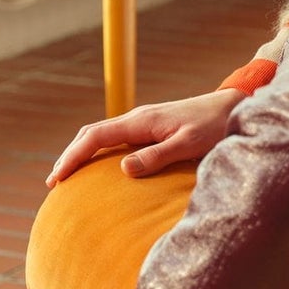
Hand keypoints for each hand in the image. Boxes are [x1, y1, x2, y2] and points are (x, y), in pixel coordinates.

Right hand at [46, 89, 244, 186]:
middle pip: (92, 135)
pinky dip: (101, 152)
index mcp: (140, 121)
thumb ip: (158, 156)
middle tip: (54, 182)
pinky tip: (103, 168)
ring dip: (83, 153)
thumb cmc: (215, 126)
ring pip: (103, 135)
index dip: (73, 158)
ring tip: (70, 176)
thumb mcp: (189, 144)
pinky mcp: (153, 128)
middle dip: (71, 156)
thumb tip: (123, 169)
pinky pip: (118, 139)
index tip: (57, 178)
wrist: (234, 106)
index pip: (95, 138)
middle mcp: (137, 119)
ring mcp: (144, 122)